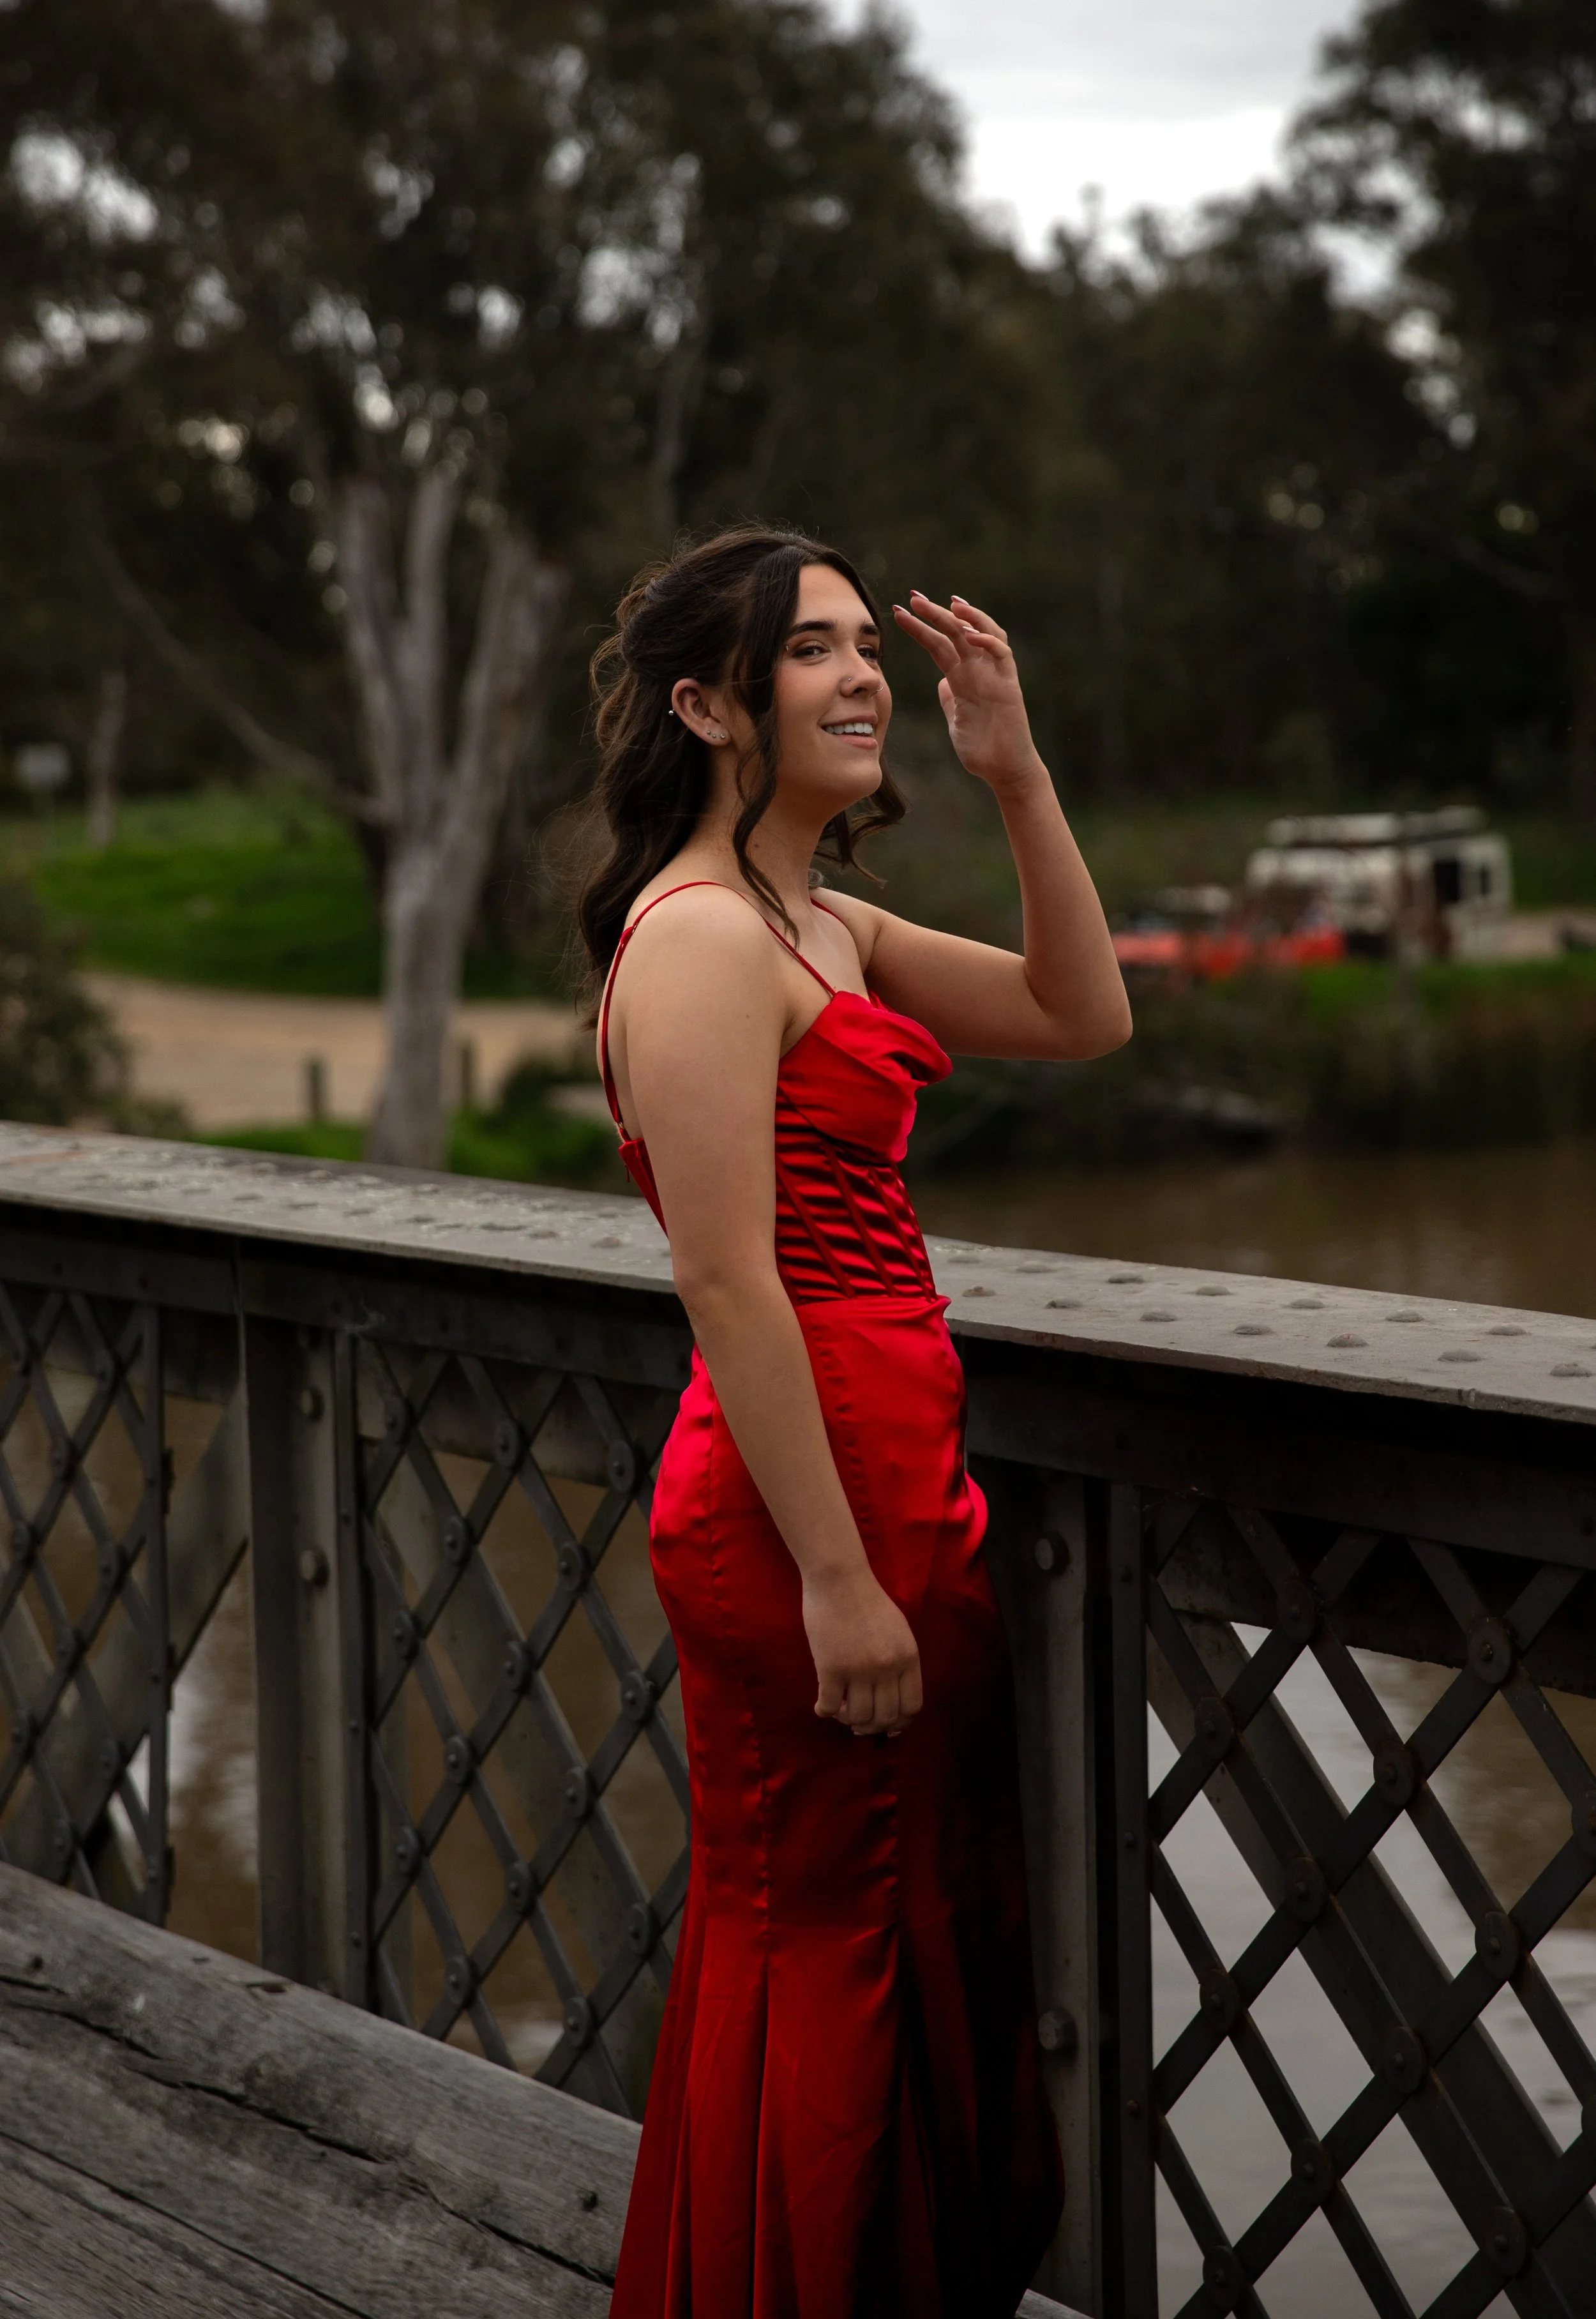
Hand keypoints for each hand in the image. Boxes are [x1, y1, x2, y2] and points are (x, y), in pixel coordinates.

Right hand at [804, 1562, 924, 1736]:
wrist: (838, 1577)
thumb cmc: (867, 1600)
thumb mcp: (898, 1630)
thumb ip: (899, 1662)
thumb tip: (893, 1699)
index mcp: (908, 1657)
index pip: (912, 1706)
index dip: (900, 1724)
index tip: (887, 1727)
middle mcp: (888, 1667)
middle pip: (885, 1717)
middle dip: (872, 1727)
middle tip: (858, 1723)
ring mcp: (859, 1669)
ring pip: (858, 1717)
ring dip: (847, 1720)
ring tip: (839, 1710)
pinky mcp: (831, 1667)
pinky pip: (830, 1706)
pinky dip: (825, 1711)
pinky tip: (821, 1706)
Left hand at [893, 590, 1043, 793]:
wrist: (1003, 771)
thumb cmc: (982, 749)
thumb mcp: (956, 720)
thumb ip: (950, 698)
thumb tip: (943, 681)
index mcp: (961, 677)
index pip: (938, 644)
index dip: (920, 627)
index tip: (899, 613)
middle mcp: (977, 671)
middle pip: (956, 632)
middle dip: (935, 613)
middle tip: (914, 597)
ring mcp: (994, 675)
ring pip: (984, 634)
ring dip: (968, 617)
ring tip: (950, 603)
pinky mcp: (1009, 686)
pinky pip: (1002, 655)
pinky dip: (990, 641)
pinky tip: (973, 634)